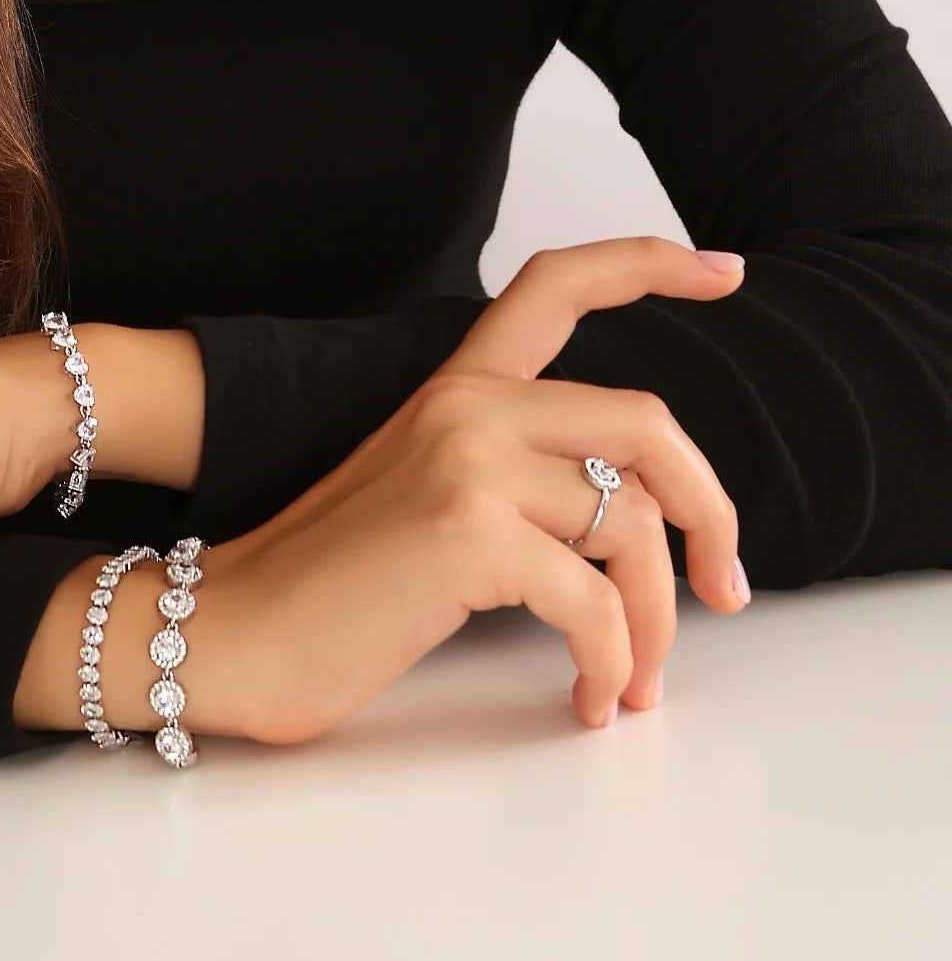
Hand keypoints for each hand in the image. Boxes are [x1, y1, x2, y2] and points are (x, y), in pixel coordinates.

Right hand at [211, 236, 750, 743]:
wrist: (231, 631)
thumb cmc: (326, 583)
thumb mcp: (423, 495)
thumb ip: (512, 476)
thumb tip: (631, 522)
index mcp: (454, 389)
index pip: (556, 286)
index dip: (648, 264)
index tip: (722, 271)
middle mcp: (465, 405)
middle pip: (646, 422)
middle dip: (712, 512)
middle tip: (728, 586)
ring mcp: (465, 460)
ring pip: (631, 523)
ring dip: (656, 620)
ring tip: (634, 677)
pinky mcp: (466, 532)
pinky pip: (595, 602)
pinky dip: (612, 662)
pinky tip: (590, 696)